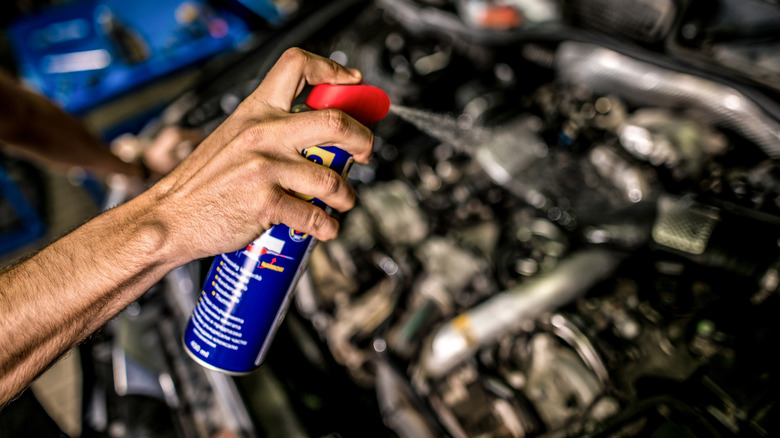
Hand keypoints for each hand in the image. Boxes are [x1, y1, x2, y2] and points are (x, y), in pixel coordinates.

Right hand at [143, 48, 372, 263]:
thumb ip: (269, 129)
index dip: (333, 71)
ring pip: (331, 178)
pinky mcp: (264, 203)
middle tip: (366, 152)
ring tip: (343, 201)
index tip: (352, 83)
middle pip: (334, 122)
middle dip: (363, 139)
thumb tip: (315, 133)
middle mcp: (262, 133)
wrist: (169, 218)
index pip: (297, 66)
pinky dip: (327, 226)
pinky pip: (313, 216)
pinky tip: (325, 227)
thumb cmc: (203, 182)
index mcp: (255, 111)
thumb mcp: (233, 138)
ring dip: (347, 195)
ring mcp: (264, 168)